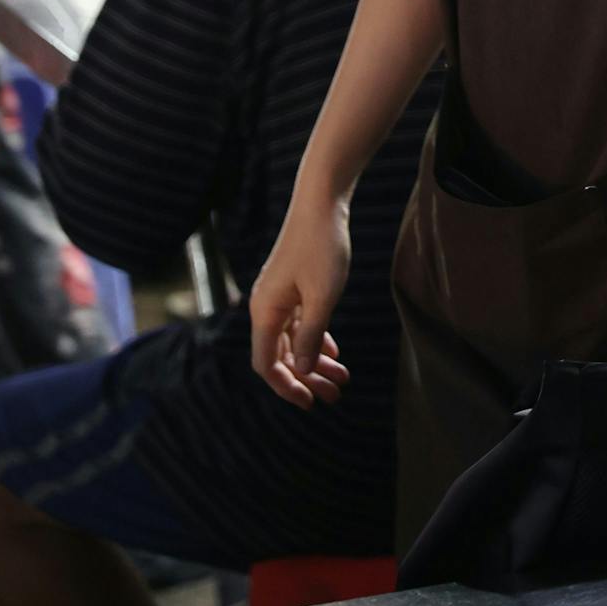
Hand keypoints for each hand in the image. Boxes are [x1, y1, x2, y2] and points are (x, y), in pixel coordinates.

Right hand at [250, 197, 352, 408]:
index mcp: (265, 312)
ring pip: (294, 340)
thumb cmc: (322, 247)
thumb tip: (303, 371)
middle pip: (281, 355)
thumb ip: (311, 336)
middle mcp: (266, 307)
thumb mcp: (322, 297)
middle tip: (335, 397)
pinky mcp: (292, 287)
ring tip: (342, 380)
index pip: (266, 364)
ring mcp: (279, 297)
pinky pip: (300, 323)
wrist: (321, 203)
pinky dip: (316, 339)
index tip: (310, 402)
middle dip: (307, 379)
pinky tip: (334, 353)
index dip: (286, 387)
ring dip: (315, 361)